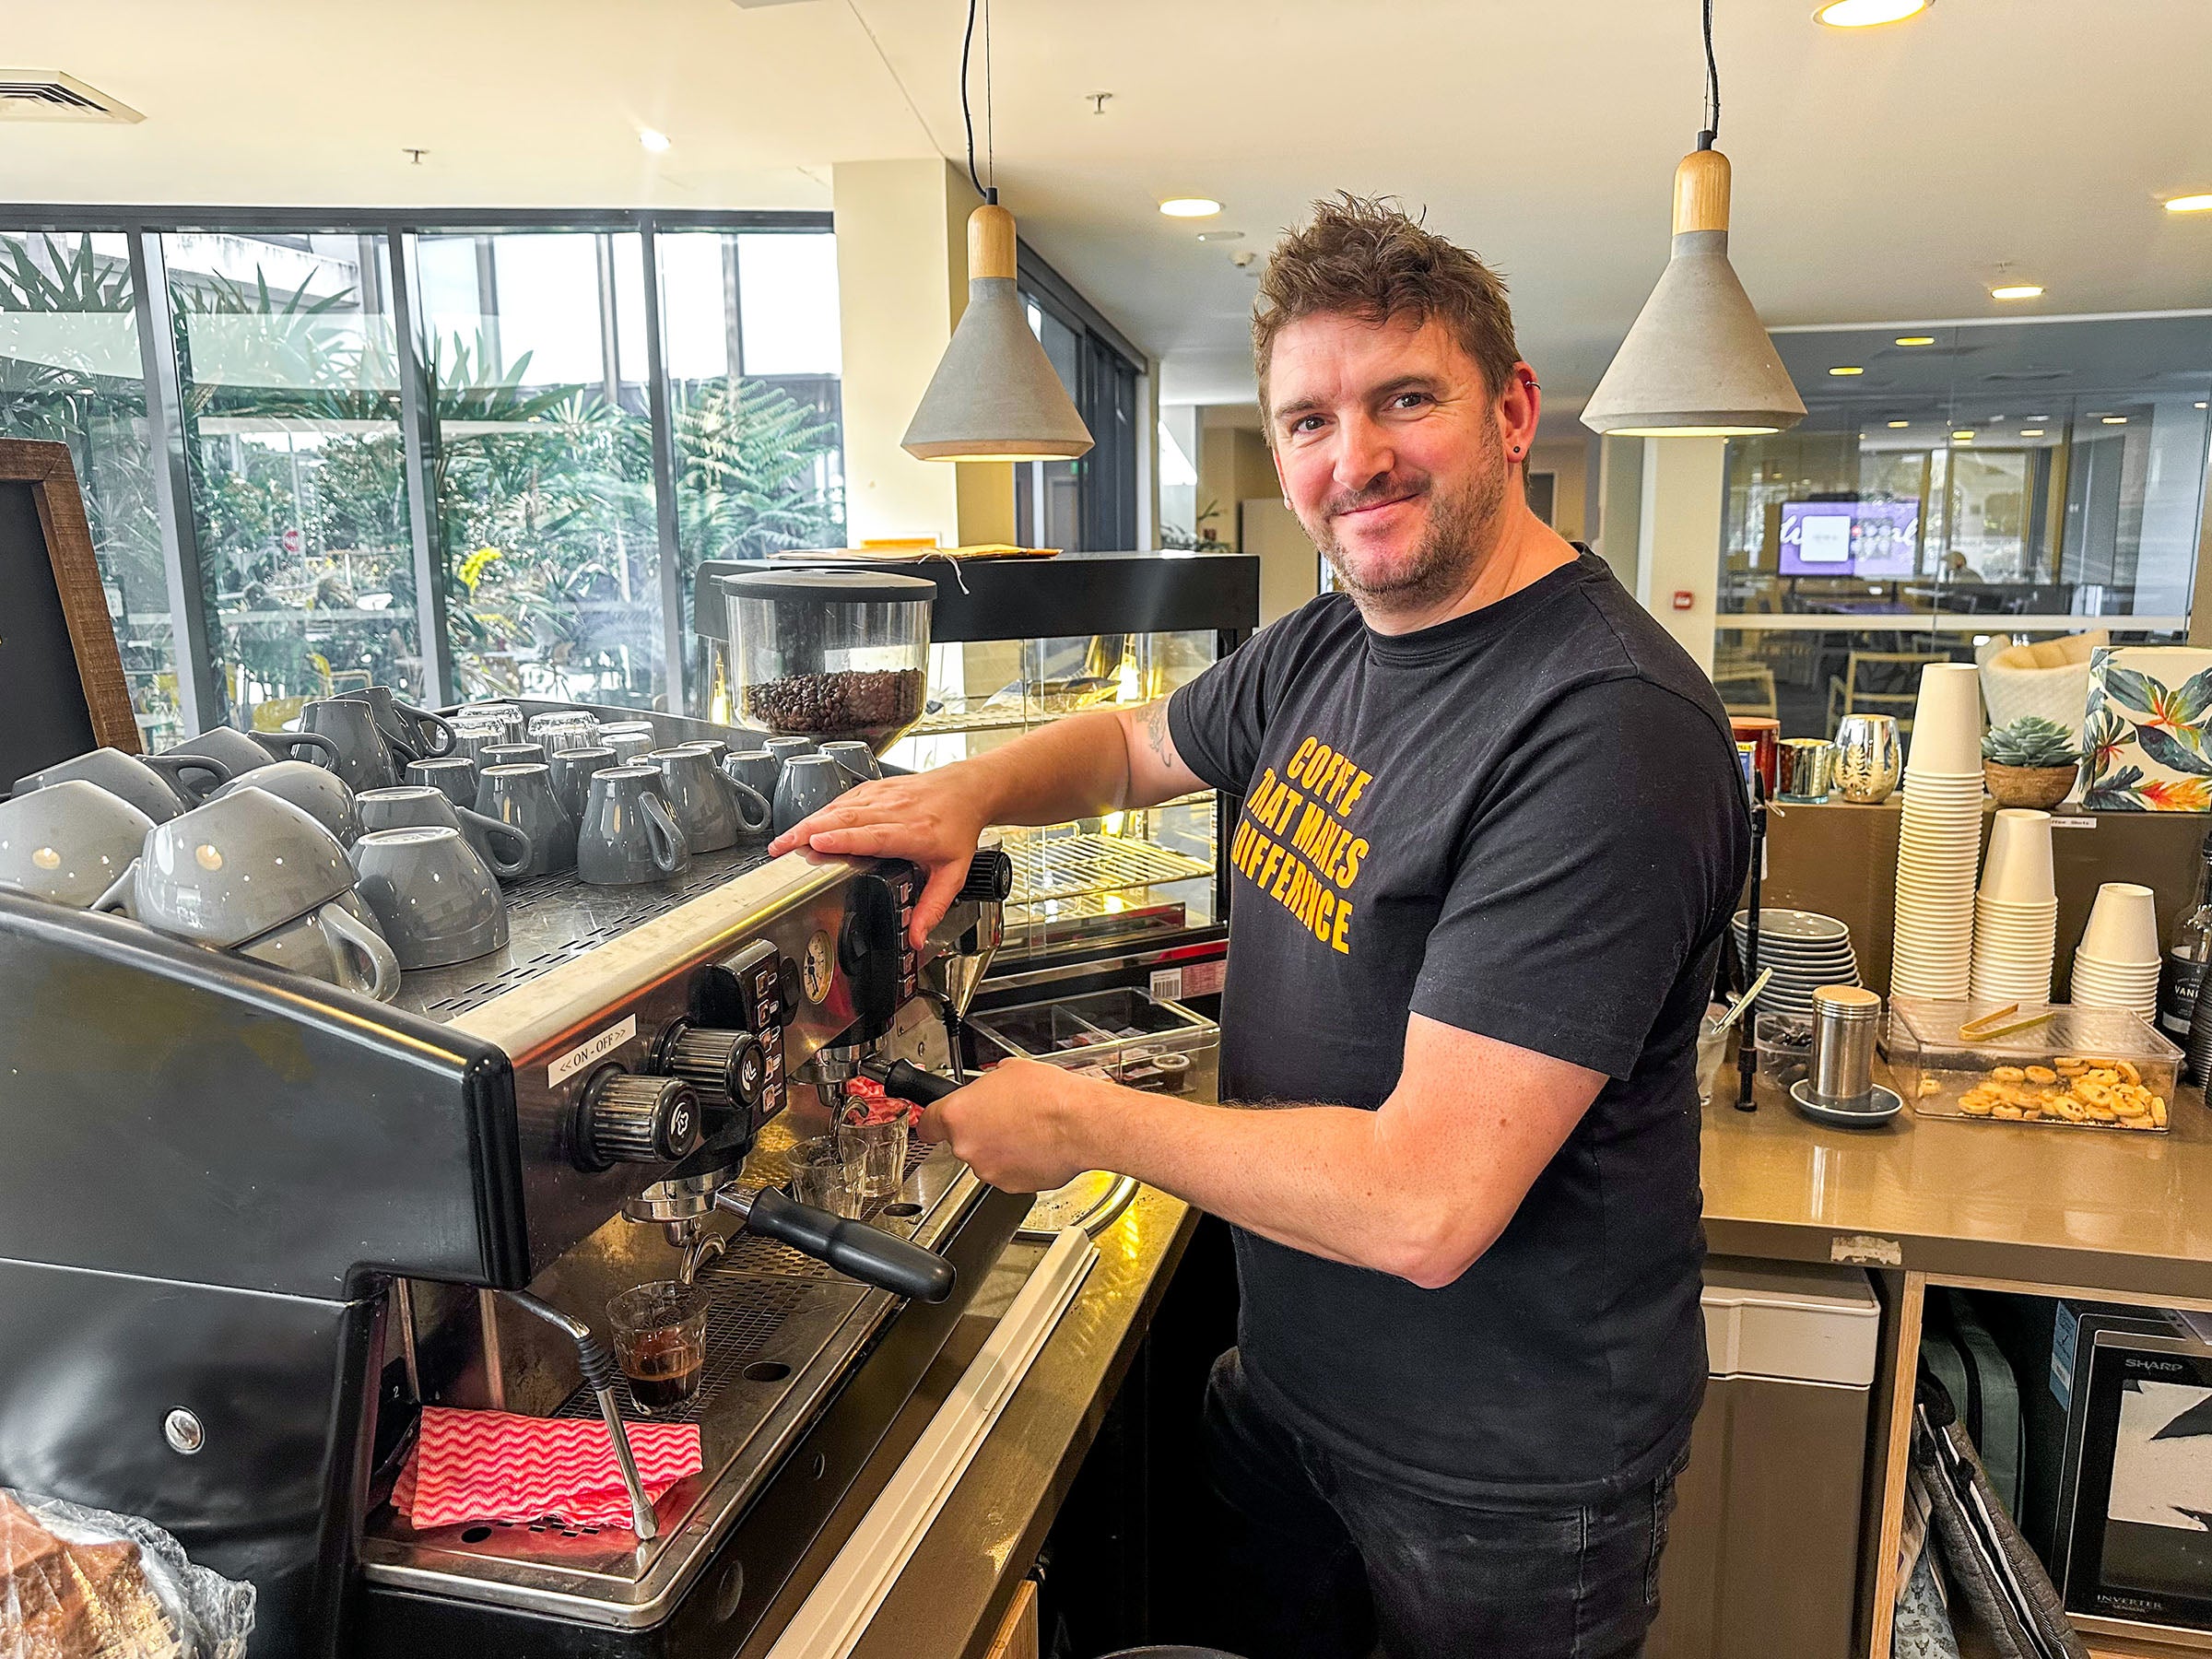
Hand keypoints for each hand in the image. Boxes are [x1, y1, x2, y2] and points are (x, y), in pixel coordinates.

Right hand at [768, 770, 992, 947]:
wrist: (966, 790)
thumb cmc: (958, 828)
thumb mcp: (953, 874)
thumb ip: (933, 907)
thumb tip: (916, 937)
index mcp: (915, 833)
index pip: (875, 835)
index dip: (844, 839)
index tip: (818, 844)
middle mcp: (896, 810)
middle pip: (846, 818)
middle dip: (809, 832)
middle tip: (782, 849)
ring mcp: (883, 796)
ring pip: (839, 807)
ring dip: (807, 822)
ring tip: (783, 842)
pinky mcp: (873, 789)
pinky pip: (842, 800)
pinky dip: (820, 813)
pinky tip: (804, 826)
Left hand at [915, 1057, 1103, 1194]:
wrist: (1081, 1124)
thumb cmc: (1050, 1096)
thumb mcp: (1010, 1070)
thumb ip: (988, 1086)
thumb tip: (992, 1089)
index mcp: (958, 1115)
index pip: (926, 1124)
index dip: (933, 1122)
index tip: (936, 1123)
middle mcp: (968, 1147)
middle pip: (962, 1140)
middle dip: (980, 1130)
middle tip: (1006, 1115)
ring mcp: (989, 1170)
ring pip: (987, 1157)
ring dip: (1001, 1147)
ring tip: (1028, 1129)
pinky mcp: (1011, 1185)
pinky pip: (1008, 1172)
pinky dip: (1019, 1162)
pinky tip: (1037, 1145)